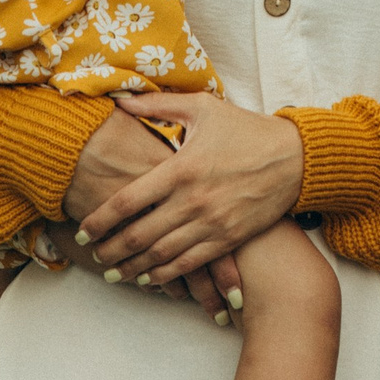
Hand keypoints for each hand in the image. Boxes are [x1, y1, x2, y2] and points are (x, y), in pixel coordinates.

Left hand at [60, 109, 244, 316]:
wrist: (296, 158)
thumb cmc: (247, 130)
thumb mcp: (204, 108)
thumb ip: (159, 105)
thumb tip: (120, 99)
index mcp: (181, 168)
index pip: (128, 201)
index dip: (100, 220)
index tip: (83, 230)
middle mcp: (193, 201)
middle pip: (139, 235)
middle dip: (111, 249)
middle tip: (93, 255)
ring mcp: (212, 224)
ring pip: (161, 256)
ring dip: (132, 268)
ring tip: (113, 273)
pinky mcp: (229, 239)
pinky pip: (190, 264)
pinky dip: (165, 275)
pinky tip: (149, 279)